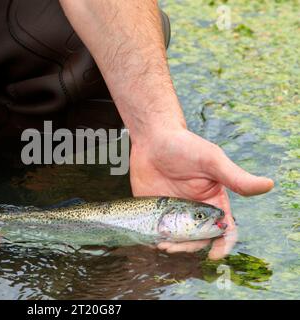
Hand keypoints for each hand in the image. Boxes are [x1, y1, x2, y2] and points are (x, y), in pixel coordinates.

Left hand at [130, 128, 273, 258]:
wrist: (153, 138)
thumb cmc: (185, 146)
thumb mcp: (212, 160)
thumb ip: (235, 177)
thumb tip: (268, 185)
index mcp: (213, 202)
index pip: (224, 230)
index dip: (222, 245)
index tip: (214, 254)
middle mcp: (194, 211)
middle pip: (198, 239)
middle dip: (190, 247)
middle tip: (175, 246)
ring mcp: (173, 212)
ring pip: (176, 238)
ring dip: (172, 246)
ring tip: (161, 243)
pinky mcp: (153, 210)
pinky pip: (155, 230)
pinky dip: (153, 238)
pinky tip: (149, 239)